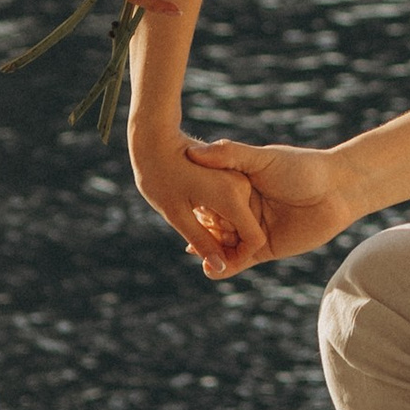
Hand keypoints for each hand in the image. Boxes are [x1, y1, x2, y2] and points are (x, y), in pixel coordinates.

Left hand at [137, 145, 266, 278]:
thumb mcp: (177, 216)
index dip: (237, 258)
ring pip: (240, 220)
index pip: (254, 241)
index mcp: (231, 196)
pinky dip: (220, 218)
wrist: (155, 141)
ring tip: (193, 225)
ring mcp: (240, 179)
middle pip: (247, 231)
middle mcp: (242, 186)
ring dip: (222, 232)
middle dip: (225, 246)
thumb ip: (203, 242)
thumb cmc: (160, 177)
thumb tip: (219, 269)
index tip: (211, 262)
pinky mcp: (234, 176)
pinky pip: (234, 206)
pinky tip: (198, 216)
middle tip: (193, 245)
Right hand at [178, 138, 367, 270]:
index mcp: (240, 184)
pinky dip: (225, 266)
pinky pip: (240, 261)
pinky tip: (210, 268)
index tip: (176, 203)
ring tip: (193, 252)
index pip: (210, 196)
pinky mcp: (264, 249)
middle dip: (198, 230)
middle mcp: (244, 207)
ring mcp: (253, 229)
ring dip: (209, 250)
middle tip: (182, 231)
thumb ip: (230, 155)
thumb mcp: (263, 158)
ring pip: (224, 243)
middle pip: (215, 222)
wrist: (337, 191)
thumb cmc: (302, 167)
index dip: (194, 202)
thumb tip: (195, 152)